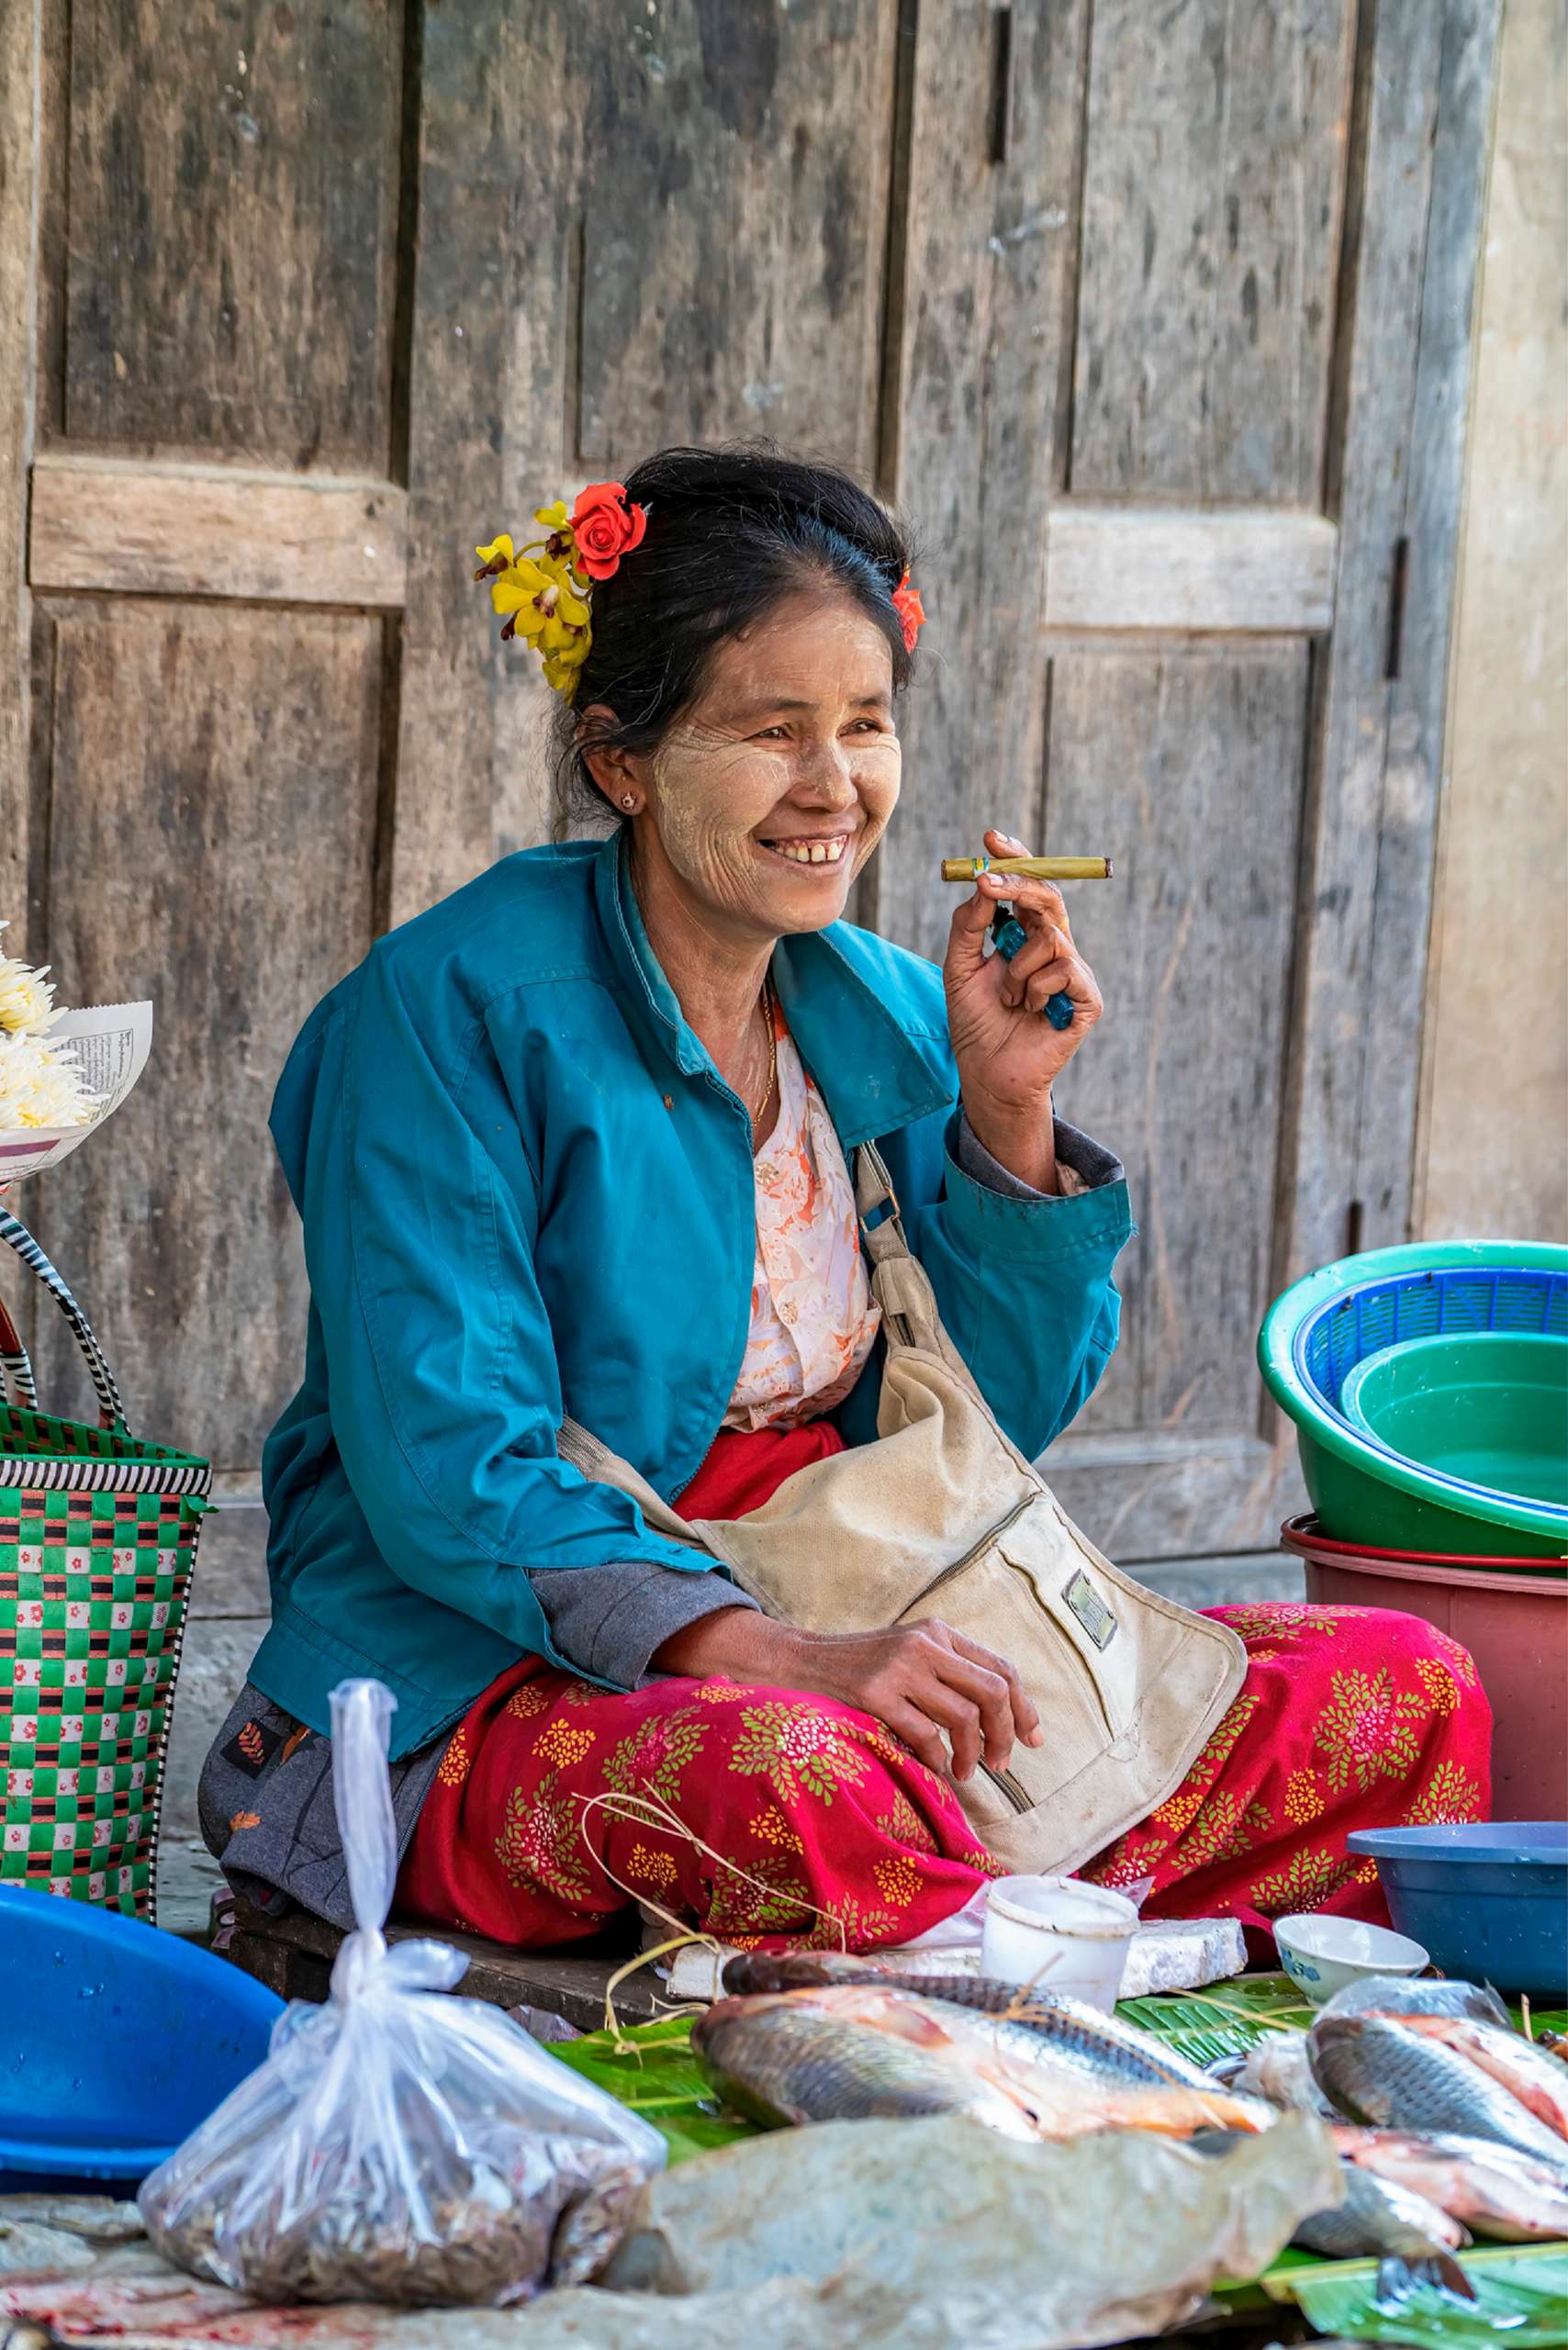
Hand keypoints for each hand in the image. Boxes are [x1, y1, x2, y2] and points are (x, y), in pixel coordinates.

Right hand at [654, 1606, 1041, 1780]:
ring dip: (973, 1754)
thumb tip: (1005, 1720)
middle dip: (1006, 1734)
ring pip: (964, 1717)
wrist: (797, 1664)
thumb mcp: (909, 1657)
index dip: (1025, 1709)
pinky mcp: (875, 1694)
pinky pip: (926, 1736)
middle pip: (992, 1691)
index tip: (1034, 1740)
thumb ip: (950, 1675)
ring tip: (965, 1773)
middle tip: (1002, 1764)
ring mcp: (899, 1668)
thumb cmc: (860, 1671)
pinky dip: (937, 1760)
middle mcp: (924, 1644)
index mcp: (938, 1633)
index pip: (1001, 1668)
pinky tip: (933, 1768)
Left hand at [944, 827, 1102, 1184]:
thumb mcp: (959, 966)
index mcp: (1024, 935)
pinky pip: (1064, 970)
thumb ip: (968, 924)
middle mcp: (1053, 947)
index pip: (1027, 887)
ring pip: (1050, 938)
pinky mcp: (1088, 998)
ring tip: (1011, 998)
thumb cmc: (975, 1022)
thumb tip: (984, 883)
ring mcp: (1074, 971)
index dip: (1015, 859)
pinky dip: (1038, 989)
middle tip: (988, 880)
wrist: (988, 1073)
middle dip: (1018, 884)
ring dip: (1018, 967)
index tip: (991, 838)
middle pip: (1048, 897)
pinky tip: (1032, 1011)